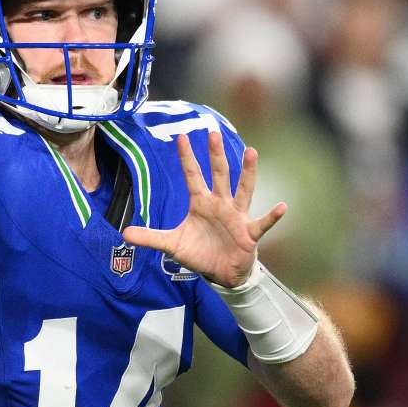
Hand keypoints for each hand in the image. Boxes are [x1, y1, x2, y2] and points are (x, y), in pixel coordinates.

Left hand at [122, 132, 285, 287]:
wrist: (221, 273)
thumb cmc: (200, 253)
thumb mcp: (172, 245)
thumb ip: (150, 237)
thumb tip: (124, 234)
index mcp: (201, 203)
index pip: (192, 176)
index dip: (186, 158)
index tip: (181, 137)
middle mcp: (220, 204)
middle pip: (219, 174)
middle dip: (216, 155)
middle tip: (213, 133)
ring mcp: (236, 216)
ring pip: (243, 190)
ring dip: (248, 172)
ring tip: (251, 152)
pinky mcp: (249, 233)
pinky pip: (262, 222)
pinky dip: (272, 216)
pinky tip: (282, 207)